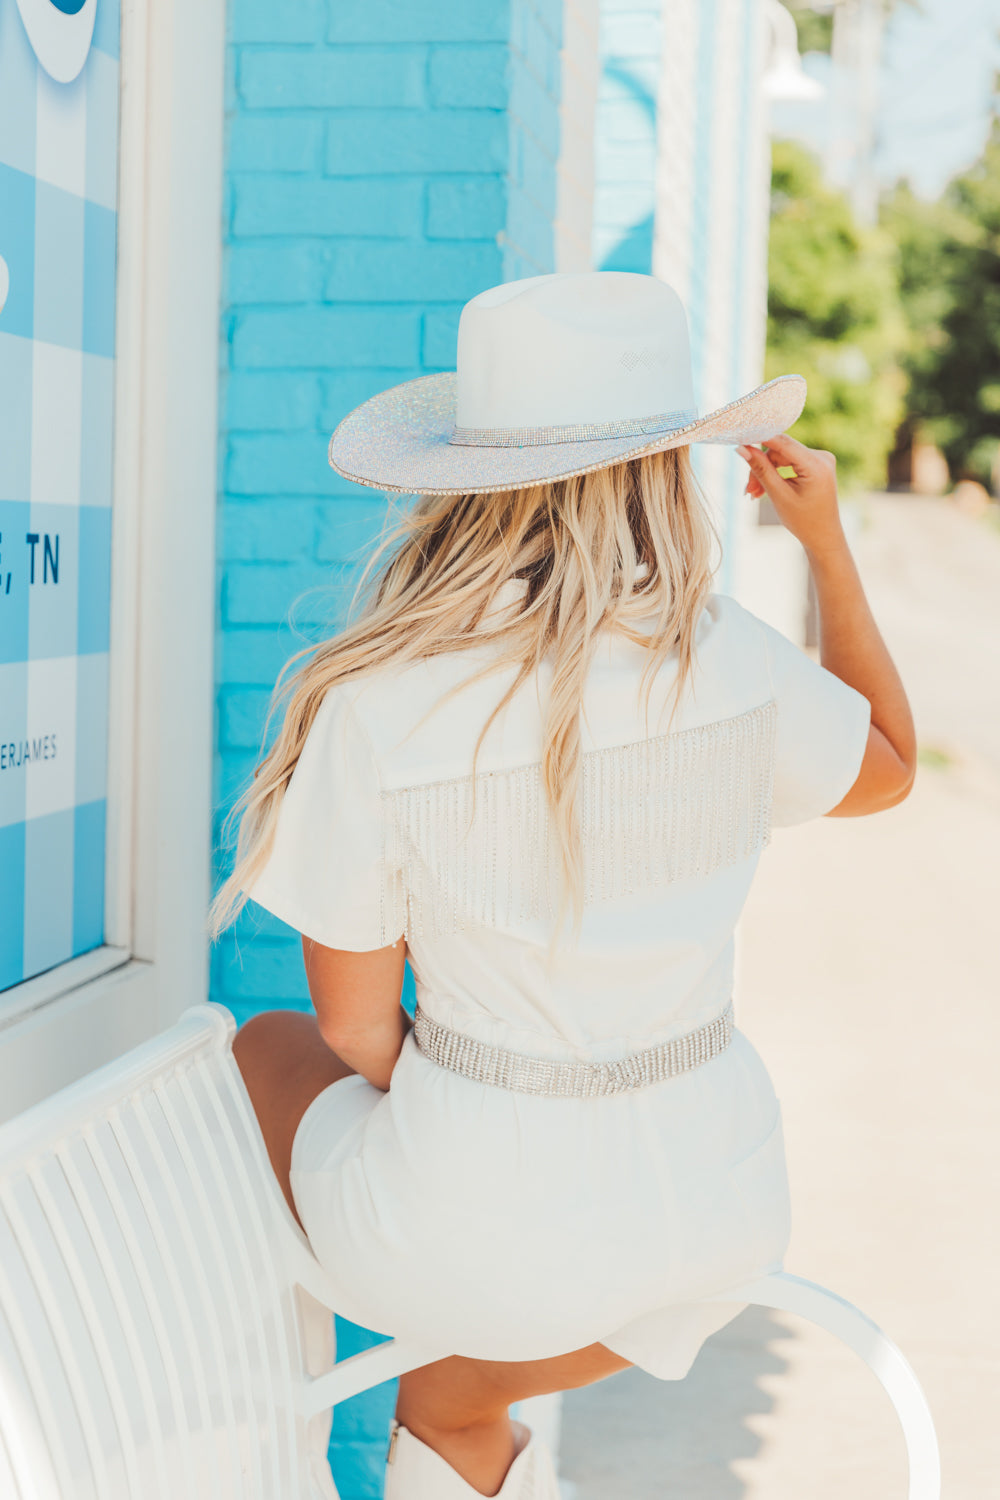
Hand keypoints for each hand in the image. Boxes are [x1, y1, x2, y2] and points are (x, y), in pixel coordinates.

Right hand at [736, 434, 845, 558]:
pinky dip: (777, 473)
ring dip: (767, 472)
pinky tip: (765, 488)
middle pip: (781, 451)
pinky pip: (790, 461)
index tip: (739, 443)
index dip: (758, 440)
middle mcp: (822, 457)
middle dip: (762, 467)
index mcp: (816, 465)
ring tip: (754, 494)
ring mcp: (821, 459)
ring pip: (783, 456)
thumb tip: (742, 449)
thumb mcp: (778, 495)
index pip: (782, 442)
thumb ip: (761, 469)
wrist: (823, 536)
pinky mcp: (816, 464)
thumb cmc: (803, 520)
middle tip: (748, 490)